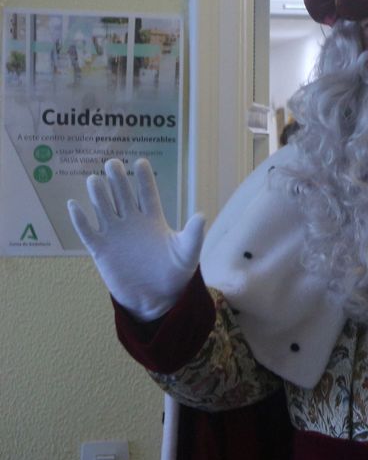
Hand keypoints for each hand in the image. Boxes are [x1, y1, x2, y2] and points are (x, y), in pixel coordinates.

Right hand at [67, 158, 205, 320]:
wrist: (158, 298)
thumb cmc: (176, 273)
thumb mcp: (187, 253)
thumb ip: (193, 235)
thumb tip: (201, 216)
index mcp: (153, 220)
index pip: (147, 194)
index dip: (144, 179)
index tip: (140, 161)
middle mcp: (132, 223)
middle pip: (122, 195)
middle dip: (118, 179)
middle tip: (112, 162)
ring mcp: (115, 235)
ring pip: (103, 209)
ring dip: (98, 195)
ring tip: (94, 179)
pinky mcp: (101, 250)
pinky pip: (87, 232)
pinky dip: (80, 220)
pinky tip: (73, 205)